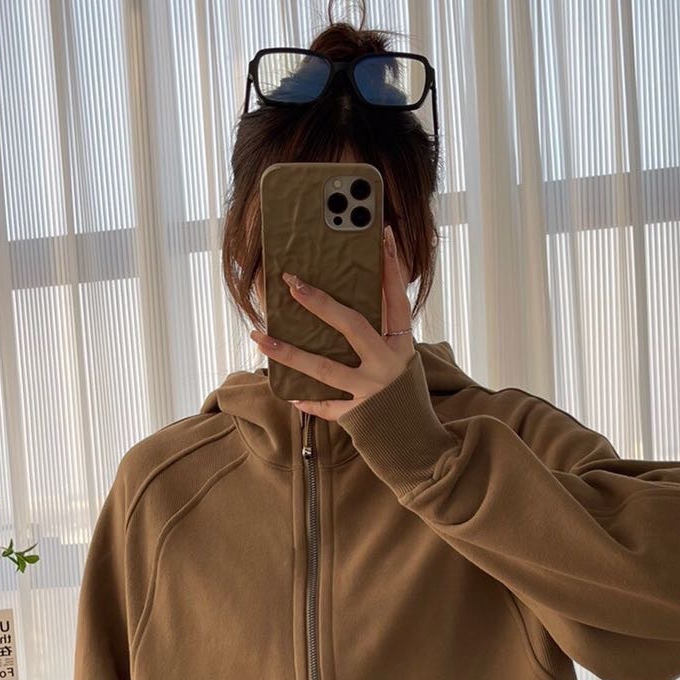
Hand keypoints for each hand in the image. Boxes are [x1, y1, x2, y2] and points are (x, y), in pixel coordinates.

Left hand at [249, 224, 413, 419]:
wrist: (418, 443)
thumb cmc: (405, 396)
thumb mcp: (402, 361)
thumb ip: (381, 336)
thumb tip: (343, 308)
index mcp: (402, 347)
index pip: (396, 300)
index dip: (391, 268)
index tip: (380, 236)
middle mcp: (387, 365)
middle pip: (353, 326)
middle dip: (321, 303)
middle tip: (293, 283)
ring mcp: (371, 392)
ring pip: (325, 369)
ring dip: (289, 353)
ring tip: (261, 337)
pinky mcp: (357, 417)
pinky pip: (325, 407)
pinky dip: (306, 401)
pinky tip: (287, 392)